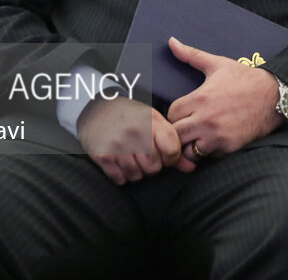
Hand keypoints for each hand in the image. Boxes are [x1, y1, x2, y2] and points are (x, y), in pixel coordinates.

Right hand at [77, 96, 195, 183]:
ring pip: (137, 175)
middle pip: (155, 167)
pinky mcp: (103, 155)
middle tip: (144, 155)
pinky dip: (121, 175)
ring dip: (136, 171)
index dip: (170, 157)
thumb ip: (172, 145)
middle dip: (152, 166)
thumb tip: (191, 167)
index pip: (172, 151)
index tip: (164, 154)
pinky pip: (120, 179)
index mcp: (152, 121)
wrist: (96, 108)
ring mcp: (118, 144)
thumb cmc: (130, 117)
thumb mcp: (153, 123)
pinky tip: (119, 161)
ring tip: (131, 157)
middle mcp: (136, 132)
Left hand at [166, 37, 281, 162]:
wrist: (274, 95)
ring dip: (190, 145)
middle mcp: (206, 118)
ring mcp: (217, 135)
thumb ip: (191, 55)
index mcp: (200, 98)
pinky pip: (207, 156)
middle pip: (175, 135)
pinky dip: (207, 151)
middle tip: (185, 127)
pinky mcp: (228, 146)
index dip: (173, 115)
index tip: (181, 113)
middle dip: (177, 132)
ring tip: (196, 136)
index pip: (170, 114)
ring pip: (188, 150)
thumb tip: (171, 41)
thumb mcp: (217, 64)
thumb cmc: (245, 79)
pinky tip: (211, 140)